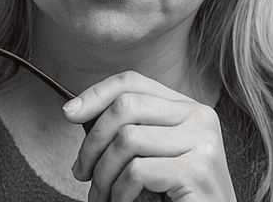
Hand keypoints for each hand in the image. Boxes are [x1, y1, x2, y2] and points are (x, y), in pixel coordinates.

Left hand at [66, 71, 236, 201]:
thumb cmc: (177, 195)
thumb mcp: (153, 153)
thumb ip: (128, 128)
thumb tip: (76, 112)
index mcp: (188, 108)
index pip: (132, 82)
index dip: (95, 94)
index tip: (70, 114)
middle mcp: (200, 117)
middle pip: (125, 106)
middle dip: (92, 143)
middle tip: (82, 172)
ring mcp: (202, 142)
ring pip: (127, 139)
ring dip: (104, 174)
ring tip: (102, 195)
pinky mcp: (197, 170)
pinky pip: (137, 171)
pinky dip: (121, 191)